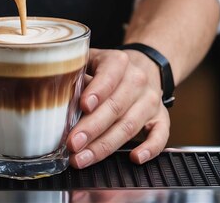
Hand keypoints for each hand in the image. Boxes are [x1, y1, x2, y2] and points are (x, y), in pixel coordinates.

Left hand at [67, 48, 169, 168]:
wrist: (143, 66)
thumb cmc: (106, 69)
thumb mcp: (89, 61)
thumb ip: (76, 75)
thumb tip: (59, 97)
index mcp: (118, 62)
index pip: (109, 76)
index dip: (97, 92)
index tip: (83, 106)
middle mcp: (138, 80)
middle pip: (115, 107)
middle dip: (92, 128)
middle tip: (72, 143)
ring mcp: (151, 100)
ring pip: (130, 125)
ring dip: (105, 145)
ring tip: (83, 158)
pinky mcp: (161, 117)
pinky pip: (160, 135)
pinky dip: (150, 149)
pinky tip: (134, 157)